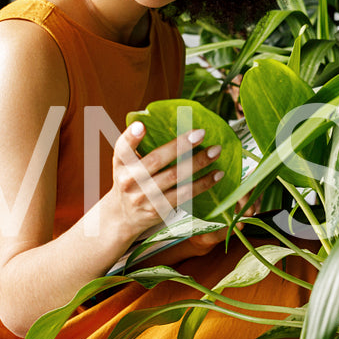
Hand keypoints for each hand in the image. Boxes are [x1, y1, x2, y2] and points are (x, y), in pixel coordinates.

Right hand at [104, 121, 224, 241]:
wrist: (124, 216)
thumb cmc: (130, 180)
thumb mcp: (124, 162)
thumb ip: (136, 144)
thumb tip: (159, 122)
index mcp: (122, 163)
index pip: (123, 148)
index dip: (132, 137)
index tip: (142, 126)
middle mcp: (130, 180)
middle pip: (157, 160)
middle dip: (181, 145)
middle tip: (201, 133)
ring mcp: (145, 196)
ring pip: (175, 177)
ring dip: (198, 163)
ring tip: (215, 151)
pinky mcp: (160, 209)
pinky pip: (185, 194)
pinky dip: (203, 184)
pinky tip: (216, 174)